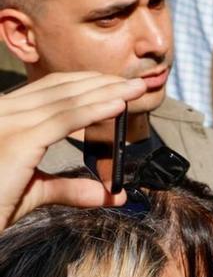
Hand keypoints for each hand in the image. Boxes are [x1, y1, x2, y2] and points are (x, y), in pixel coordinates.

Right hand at [0, 72, 146, 230]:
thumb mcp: (32, 191)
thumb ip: (67, 188)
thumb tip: (107, 194)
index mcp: (3, 116)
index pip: (49, 90)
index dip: (86, 85)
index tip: (115, 85)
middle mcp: (3, 112)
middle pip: (60, 89)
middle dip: (101, 83)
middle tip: (135, 83)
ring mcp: (9, 123)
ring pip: (67, 101)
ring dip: (106, 93)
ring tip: (135, 89)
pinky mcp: (19, 140)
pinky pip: (64, 120)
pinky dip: (94, 110)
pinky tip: (118, 105)